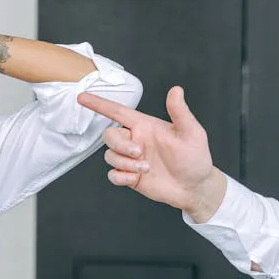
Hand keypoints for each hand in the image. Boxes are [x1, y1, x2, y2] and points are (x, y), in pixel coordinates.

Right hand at [77, 86, 227, 221]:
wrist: (194, 188)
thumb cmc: (196, 158)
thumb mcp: (192, 133)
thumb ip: (180, 112)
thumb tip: (176, 90)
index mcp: (145, 126)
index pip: (117, 112)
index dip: (99, 104)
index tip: (82, 97)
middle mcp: (135, 141)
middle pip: (110, 135)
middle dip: (120, 145)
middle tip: (139, 153)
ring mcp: (131, 159)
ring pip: (110, 156)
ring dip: (125, 163)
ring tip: (146, 169)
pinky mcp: (130, 176)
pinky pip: (112, 174)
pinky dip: (121, 177)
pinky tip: (136, 178)